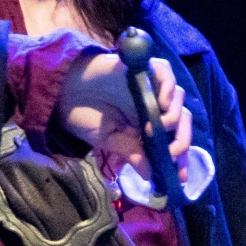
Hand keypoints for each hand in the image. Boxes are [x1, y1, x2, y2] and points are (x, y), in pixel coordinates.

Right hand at [57, 50, 192, 178]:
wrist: (62, 93)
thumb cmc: (84, 116)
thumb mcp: (109, 140)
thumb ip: (131, 153)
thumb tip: (149, 175)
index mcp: (147, 125)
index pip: (173, 139)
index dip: (181, 157)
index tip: (180, 176)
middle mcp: (152, 106)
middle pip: (183, 120)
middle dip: (182, 140)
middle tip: (169, 153)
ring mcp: (148, 87)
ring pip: (178, 98)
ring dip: (174, 116)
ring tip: (156, 127)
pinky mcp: (141, 69)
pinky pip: (165, 72)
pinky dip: (169, 86)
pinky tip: (163, 101)